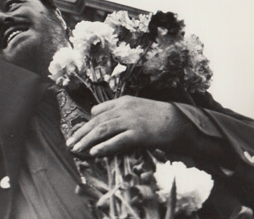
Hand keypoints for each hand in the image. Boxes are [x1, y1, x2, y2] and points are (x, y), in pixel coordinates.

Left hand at [66, 96, 186, 156]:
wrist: (184, 121)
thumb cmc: (162, 118)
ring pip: (103, 129)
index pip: (98, 110)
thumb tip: (108, 126)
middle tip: (70, 143)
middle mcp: (124, 108)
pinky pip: (118, 140)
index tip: (78, 133)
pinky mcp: (140, 133)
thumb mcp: (139, 110)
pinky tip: (94, 152)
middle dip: (81, 133)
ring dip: (87, 140)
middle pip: (97, 121)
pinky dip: (105, 146)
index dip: (86, 123)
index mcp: (123, 102)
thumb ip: (123, 114)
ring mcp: (132, 120)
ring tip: (77, 149)